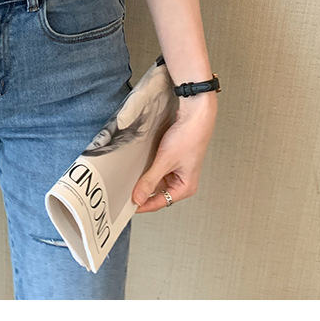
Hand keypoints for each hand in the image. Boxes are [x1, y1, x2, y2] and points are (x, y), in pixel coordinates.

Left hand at [132, 95, 216, 212]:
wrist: (195, 114)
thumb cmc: (189, 137)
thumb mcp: (165, 161)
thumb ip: (150, 181)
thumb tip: (138, 198)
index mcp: (186, 187)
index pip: (160, 202)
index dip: (143, 204)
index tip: (126, 206)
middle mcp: (183, 181)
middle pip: (158, 192)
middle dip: (142, 191)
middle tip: (124, 191)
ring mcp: (177, 170)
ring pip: (156, 180)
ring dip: (145, 178)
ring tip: (130, 177)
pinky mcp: (172, 159)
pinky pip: (157, 169)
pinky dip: (148, 168)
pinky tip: (138, 166)